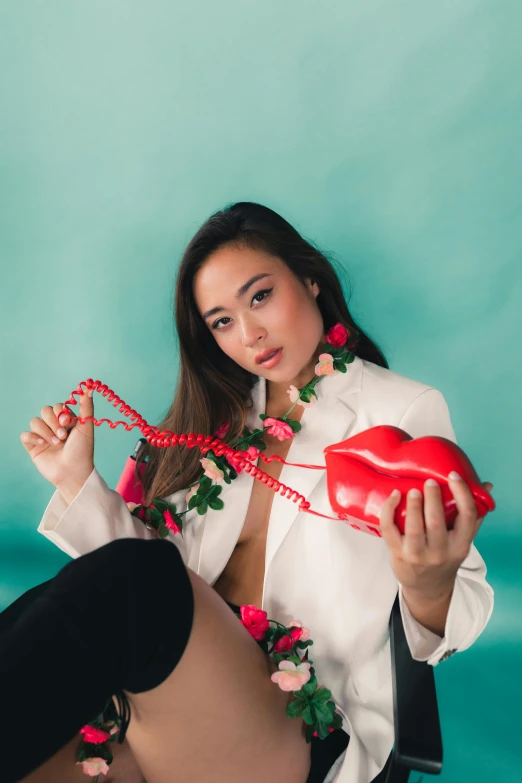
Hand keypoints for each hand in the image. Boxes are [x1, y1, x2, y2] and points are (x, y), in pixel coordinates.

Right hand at [20, 388, 94, 495]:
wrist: (73, 472)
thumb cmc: (82, 450)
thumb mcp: (86, 426)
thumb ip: (87, 406)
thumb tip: (90, 386)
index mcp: (67, 421)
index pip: (57, 406)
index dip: (60, 412)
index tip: (67, 422)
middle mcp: (54, 427)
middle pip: (44, 411)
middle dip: (53, 422)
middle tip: (63, 436)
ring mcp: (43, 436)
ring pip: (35, 422)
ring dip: (46, 432)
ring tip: (56, 444)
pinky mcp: (33, 446)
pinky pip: (25, 435)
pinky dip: (33, 438)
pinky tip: (42, 445)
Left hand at [380, 475, 493, 599]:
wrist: (428, 587)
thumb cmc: (446, 556)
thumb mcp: (463, 540)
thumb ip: (473, 514)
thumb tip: (485, 485)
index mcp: (461, 545)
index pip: (467, 516)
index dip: (462, 494)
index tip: (454, 475)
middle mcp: (441, 552)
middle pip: (437, 523)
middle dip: (433, 499)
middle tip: (430, 482)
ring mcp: (418, 555)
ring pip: (413, 529)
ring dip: (413, 506)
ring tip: (413, 490)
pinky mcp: (398, 554)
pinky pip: (389, 530)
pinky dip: (388, 511)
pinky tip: (393, 496)